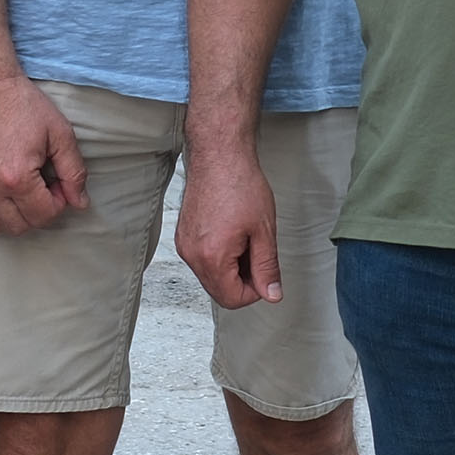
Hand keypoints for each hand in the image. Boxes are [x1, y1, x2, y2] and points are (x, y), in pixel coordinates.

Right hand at [0, 69, 88, 236]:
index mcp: (16, 177)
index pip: (44, 215)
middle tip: (45, 187)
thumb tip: (80, 202)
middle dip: (40, 212)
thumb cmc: (23, 105)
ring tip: (25, 193)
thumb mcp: (60, 134)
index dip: (60, 202)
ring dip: (16, 217)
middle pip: (20, 226)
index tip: (59, 183)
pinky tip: (5, 192)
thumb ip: (74, 171)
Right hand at [173, 131, 281, 307]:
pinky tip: (231, 233)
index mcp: (212, 257)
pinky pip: (202, 260)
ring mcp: (184, 245)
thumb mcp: (264, 230)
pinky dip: (219, 256)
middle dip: (242, 280)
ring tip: (245, 239)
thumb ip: (267, 267)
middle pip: (219, 291)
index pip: (232, 299)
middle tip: (258, 253)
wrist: (218, 156)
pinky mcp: (183, 236)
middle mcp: (193, 255)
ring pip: (211, 276)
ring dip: (231, 268)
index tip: (264, 272)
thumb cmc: (240, 184)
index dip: (255, 291)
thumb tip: (272, 293)